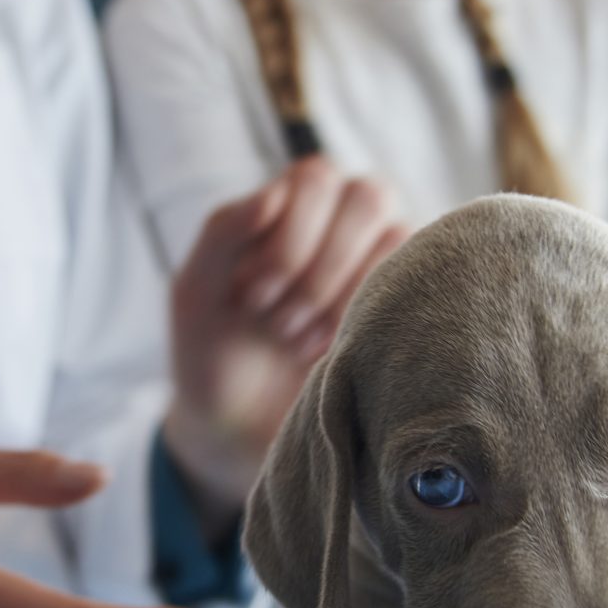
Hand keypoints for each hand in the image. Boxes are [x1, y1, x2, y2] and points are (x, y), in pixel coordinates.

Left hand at [163, 158, 409, 513]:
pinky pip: (412, 285)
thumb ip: (223, 231)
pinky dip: (365, 321)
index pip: (317, 179)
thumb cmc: (211, 350)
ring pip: (397, 239)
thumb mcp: (195, 291)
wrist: (235, 428)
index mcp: (290, 202)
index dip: (290, 238)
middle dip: (319, 269)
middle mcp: (342, 219)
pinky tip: (327, 352)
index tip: (251, 297)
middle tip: (276, 321)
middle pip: (368, 197)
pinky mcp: (405, 303)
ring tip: (296, 342)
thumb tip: (275, 192)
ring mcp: (381, 259)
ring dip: (340, 297)